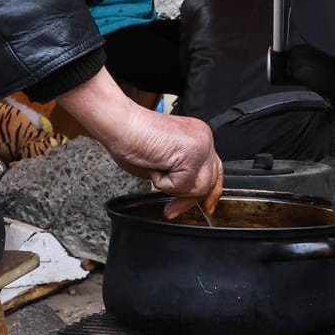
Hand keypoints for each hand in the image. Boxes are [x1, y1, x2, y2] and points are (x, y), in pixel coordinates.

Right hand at [106, 110, 222, 217]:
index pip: (214, 169)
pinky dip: (163, 183)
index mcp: (199, 137)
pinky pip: (182, 186)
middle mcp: (204, 138)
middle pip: (210, 181)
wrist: (120, 124)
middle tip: (171, 210)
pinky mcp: (191, 154)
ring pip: (198, 187)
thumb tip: (189, 194)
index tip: (206, 207)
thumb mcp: (165, 160)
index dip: (210, 192)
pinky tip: (154, 165)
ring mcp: (200, 145)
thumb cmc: (133, 139)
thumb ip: (182, 172)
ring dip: (172, 187)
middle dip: (189, 199)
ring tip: (156, 168)